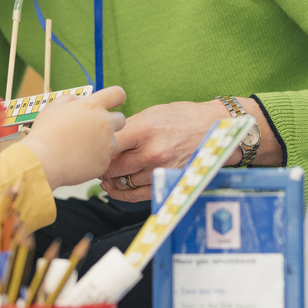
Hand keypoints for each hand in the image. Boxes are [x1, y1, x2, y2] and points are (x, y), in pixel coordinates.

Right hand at [24, 86, 127, 189]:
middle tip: (93, 127)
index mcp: (93, 106)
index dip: (115, 97)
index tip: (112, 101)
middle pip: (120, 118)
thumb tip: (81, 101)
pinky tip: (78, 158)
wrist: (43, 161)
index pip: (117, 93)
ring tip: (80, 146)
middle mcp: (105, 123)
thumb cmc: (45, 132)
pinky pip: (104, 158)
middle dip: (110, 121)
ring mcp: (106, 144)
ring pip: (112, 141)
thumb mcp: (54, 106)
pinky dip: (95, 158)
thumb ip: (72, 99)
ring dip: (102, 142)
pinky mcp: (104, 162)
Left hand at [99, 100, 232, 202]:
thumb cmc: (185, 118)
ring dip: (111, 182)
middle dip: (100, 167)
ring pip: (123, 183)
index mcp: (144, 130)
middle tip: (96, 163)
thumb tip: (107, 138)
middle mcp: (151, 152)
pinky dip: (123, 194)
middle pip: (112, 168)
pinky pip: (137, 195)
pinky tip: (117, 188)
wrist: (216, 129)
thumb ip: (129, 128)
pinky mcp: (167, 182)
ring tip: (106, 176)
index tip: (92, 148)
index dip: (96, 148)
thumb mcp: (153, 112)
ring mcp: (160, 170)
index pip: (108, 145)